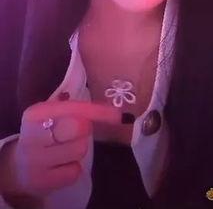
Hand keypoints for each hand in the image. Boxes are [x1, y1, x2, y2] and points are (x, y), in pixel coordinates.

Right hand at [0, 100, 121, 201]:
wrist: (18, 167)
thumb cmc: (44, 134)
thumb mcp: (52, 116)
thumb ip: (76, 108)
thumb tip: (113, 110)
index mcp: (36, 114)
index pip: (73, 108)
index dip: (98, 111)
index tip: (118, 114)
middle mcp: (32, 136)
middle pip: (78, 128)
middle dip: (85, 129)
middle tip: (79, 131)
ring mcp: (35, 161)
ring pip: (80, 150)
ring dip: (79, 148)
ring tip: (65, 149)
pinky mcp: (41, 181)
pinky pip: (74, 171)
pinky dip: (74, 168)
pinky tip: (61, 165)